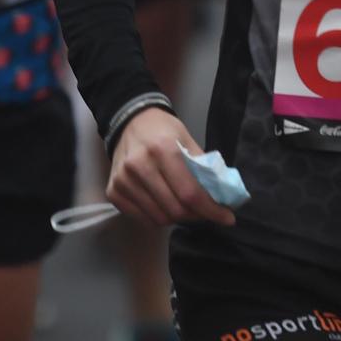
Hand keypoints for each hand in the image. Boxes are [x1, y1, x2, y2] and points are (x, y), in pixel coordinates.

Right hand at [107, 108, 237, 227]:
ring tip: (185, 206)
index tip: (227, 218)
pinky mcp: (113, 192)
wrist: (130, 122)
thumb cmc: (163, 131)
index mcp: (163, 149)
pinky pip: (142, 219)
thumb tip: (223, 196)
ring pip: (159, 218)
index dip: (211, 210)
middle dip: (196, 215)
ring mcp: (123, 180)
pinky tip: (165, 206)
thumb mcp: (187, 140)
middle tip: (205, 211)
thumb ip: (203, 167)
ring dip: (177, 218)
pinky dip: (158, 218)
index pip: (190, 192)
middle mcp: (139, 166)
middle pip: (175, 209)